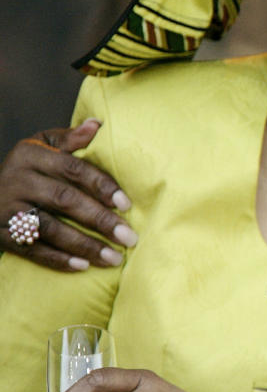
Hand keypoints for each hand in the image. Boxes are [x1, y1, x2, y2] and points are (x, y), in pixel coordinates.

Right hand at [0, 120, 136, 269]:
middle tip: (130, 237)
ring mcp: (6, 209)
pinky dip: (58, 259)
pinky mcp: (1, 234)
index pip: (72, 168)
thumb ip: (69, 139)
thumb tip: (98, 124)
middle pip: (64, 200)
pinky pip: (31, 249)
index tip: (127, 204)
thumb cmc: (26, 169)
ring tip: (114, 258)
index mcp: (31, 156)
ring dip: (84, 245)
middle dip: (100, 220)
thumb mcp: (41, 145)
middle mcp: (16, 181)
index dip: (101, 186)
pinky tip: (83, 266)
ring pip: (49, 228)